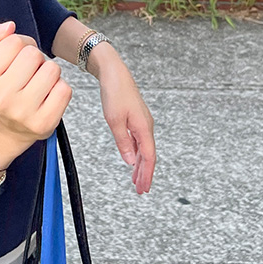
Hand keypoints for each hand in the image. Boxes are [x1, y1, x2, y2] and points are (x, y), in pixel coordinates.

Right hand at [0, 21, 72, 169]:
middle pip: (34, 54)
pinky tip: (46, 97)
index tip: (14, 58)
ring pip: (52, 69)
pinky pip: (65, 89)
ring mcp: (23, 114)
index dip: (19, 45)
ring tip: (36, 84)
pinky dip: (58, 89)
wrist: (3, 131)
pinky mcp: (45, 124)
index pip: (14, 42)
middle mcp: (1, 100)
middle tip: (26, 73)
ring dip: (48, 72)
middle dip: (34, 58)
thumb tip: (10, 27)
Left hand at [88, 42, 155, 194]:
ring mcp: (142, 123)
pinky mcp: (136, 119)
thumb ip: (123, 142)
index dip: (147, 174)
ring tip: (137, 180)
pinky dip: (137, 153)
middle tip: (140, 190)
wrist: (114, 73)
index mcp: (143, 128)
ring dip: (141, 165)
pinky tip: (133, 160)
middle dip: (145, 174)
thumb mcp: (114, 120)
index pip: (148, 157)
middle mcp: (146, 126)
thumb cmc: (114, 93)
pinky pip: (140, 141)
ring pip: (144, 149)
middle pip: (148, 156)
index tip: (143, 188)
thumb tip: (129, 161)